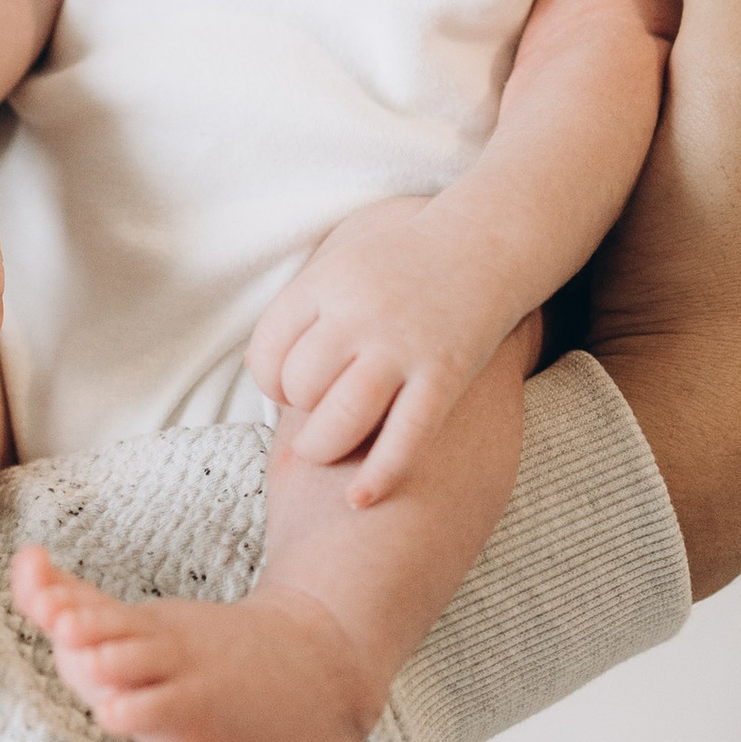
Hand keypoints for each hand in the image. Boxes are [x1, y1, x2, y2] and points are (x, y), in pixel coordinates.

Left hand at [245, 196, 520, 499]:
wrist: (484, 242)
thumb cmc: (402, 262)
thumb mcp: (341, 266)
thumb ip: (303, 312)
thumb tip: (256, 367)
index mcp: (327, 283)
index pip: (267, 348)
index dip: (268, 380)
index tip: (286, 387)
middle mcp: (361, 313)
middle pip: (302, 385)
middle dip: (299, 411)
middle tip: (314, 413)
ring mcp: (404, 346)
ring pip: (342, 417)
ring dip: (322, 447)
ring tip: (323, 452)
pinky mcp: (446, 375)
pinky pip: (406, 437)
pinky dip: (378, 475)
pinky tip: (360, 499)